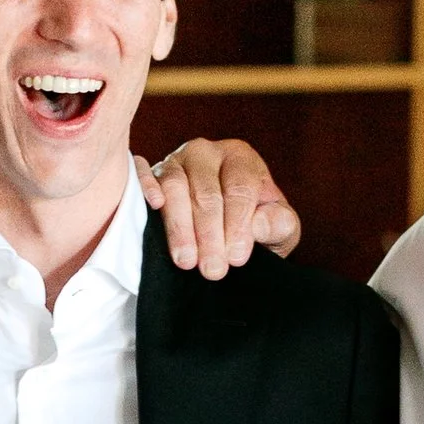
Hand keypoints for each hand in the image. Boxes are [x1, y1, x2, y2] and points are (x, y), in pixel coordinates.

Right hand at [139, 138, 301, 276]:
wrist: (222, 230)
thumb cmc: (252, 226)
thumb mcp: (278, 229)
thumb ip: (279, 224)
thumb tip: (260, 224)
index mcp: (241, 159)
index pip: (239, 187)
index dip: (237, 224)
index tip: (236, 257)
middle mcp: (207, 153)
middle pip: (206, 192)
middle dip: (209, 234)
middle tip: (212, 269)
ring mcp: (176, 161)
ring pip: (175, 187)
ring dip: (180, 227)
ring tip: (187, 261)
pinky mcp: (152, 172)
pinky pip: (144, 173)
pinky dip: (147, 187)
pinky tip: (155, 207)